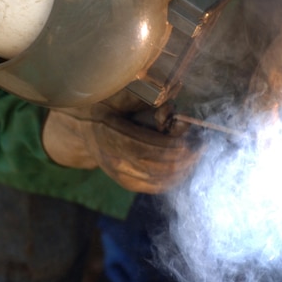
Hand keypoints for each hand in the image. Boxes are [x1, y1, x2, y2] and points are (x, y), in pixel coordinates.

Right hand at [42, 102, 202, 193]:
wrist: (83, 123)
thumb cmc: (107, 103)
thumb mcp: (121, 94)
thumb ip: (146, 98)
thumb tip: (173, 97)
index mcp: (108, 132)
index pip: (141, 148)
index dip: (166, 149)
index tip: (186, 144)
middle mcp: (110, 156)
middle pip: (151, 166)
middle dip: (179, 160)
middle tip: (198, 149)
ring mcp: (116, 172)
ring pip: (153, 180)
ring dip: (179, 171)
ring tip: (195, 158)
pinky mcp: (123, 180)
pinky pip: (150, 187)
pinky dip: (170, 180)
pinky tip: (184, 170)